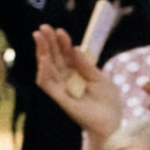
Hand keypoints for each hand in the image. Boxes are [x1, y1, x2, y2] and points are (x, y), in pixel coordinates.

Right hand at [33, 25, 120, 139]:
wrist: (110, 122)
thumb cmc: (108, 102)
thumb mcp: (101, 79)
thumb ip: (86, 65)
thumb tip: (75, 48)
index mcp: (76, 72)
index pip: (65, 54)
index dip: (61, 42)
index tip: (60, 30)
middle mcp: (66, 78)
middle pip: (53, 57)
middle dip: (47, 42)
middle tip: (43, 27)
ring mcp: (61, 87)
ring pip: (46, 66)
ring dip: (41, 51)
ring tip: (39, 36)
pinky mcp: (58, 97)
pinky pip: (46, 82)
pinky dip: (44, 69)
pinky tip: (44, 58)